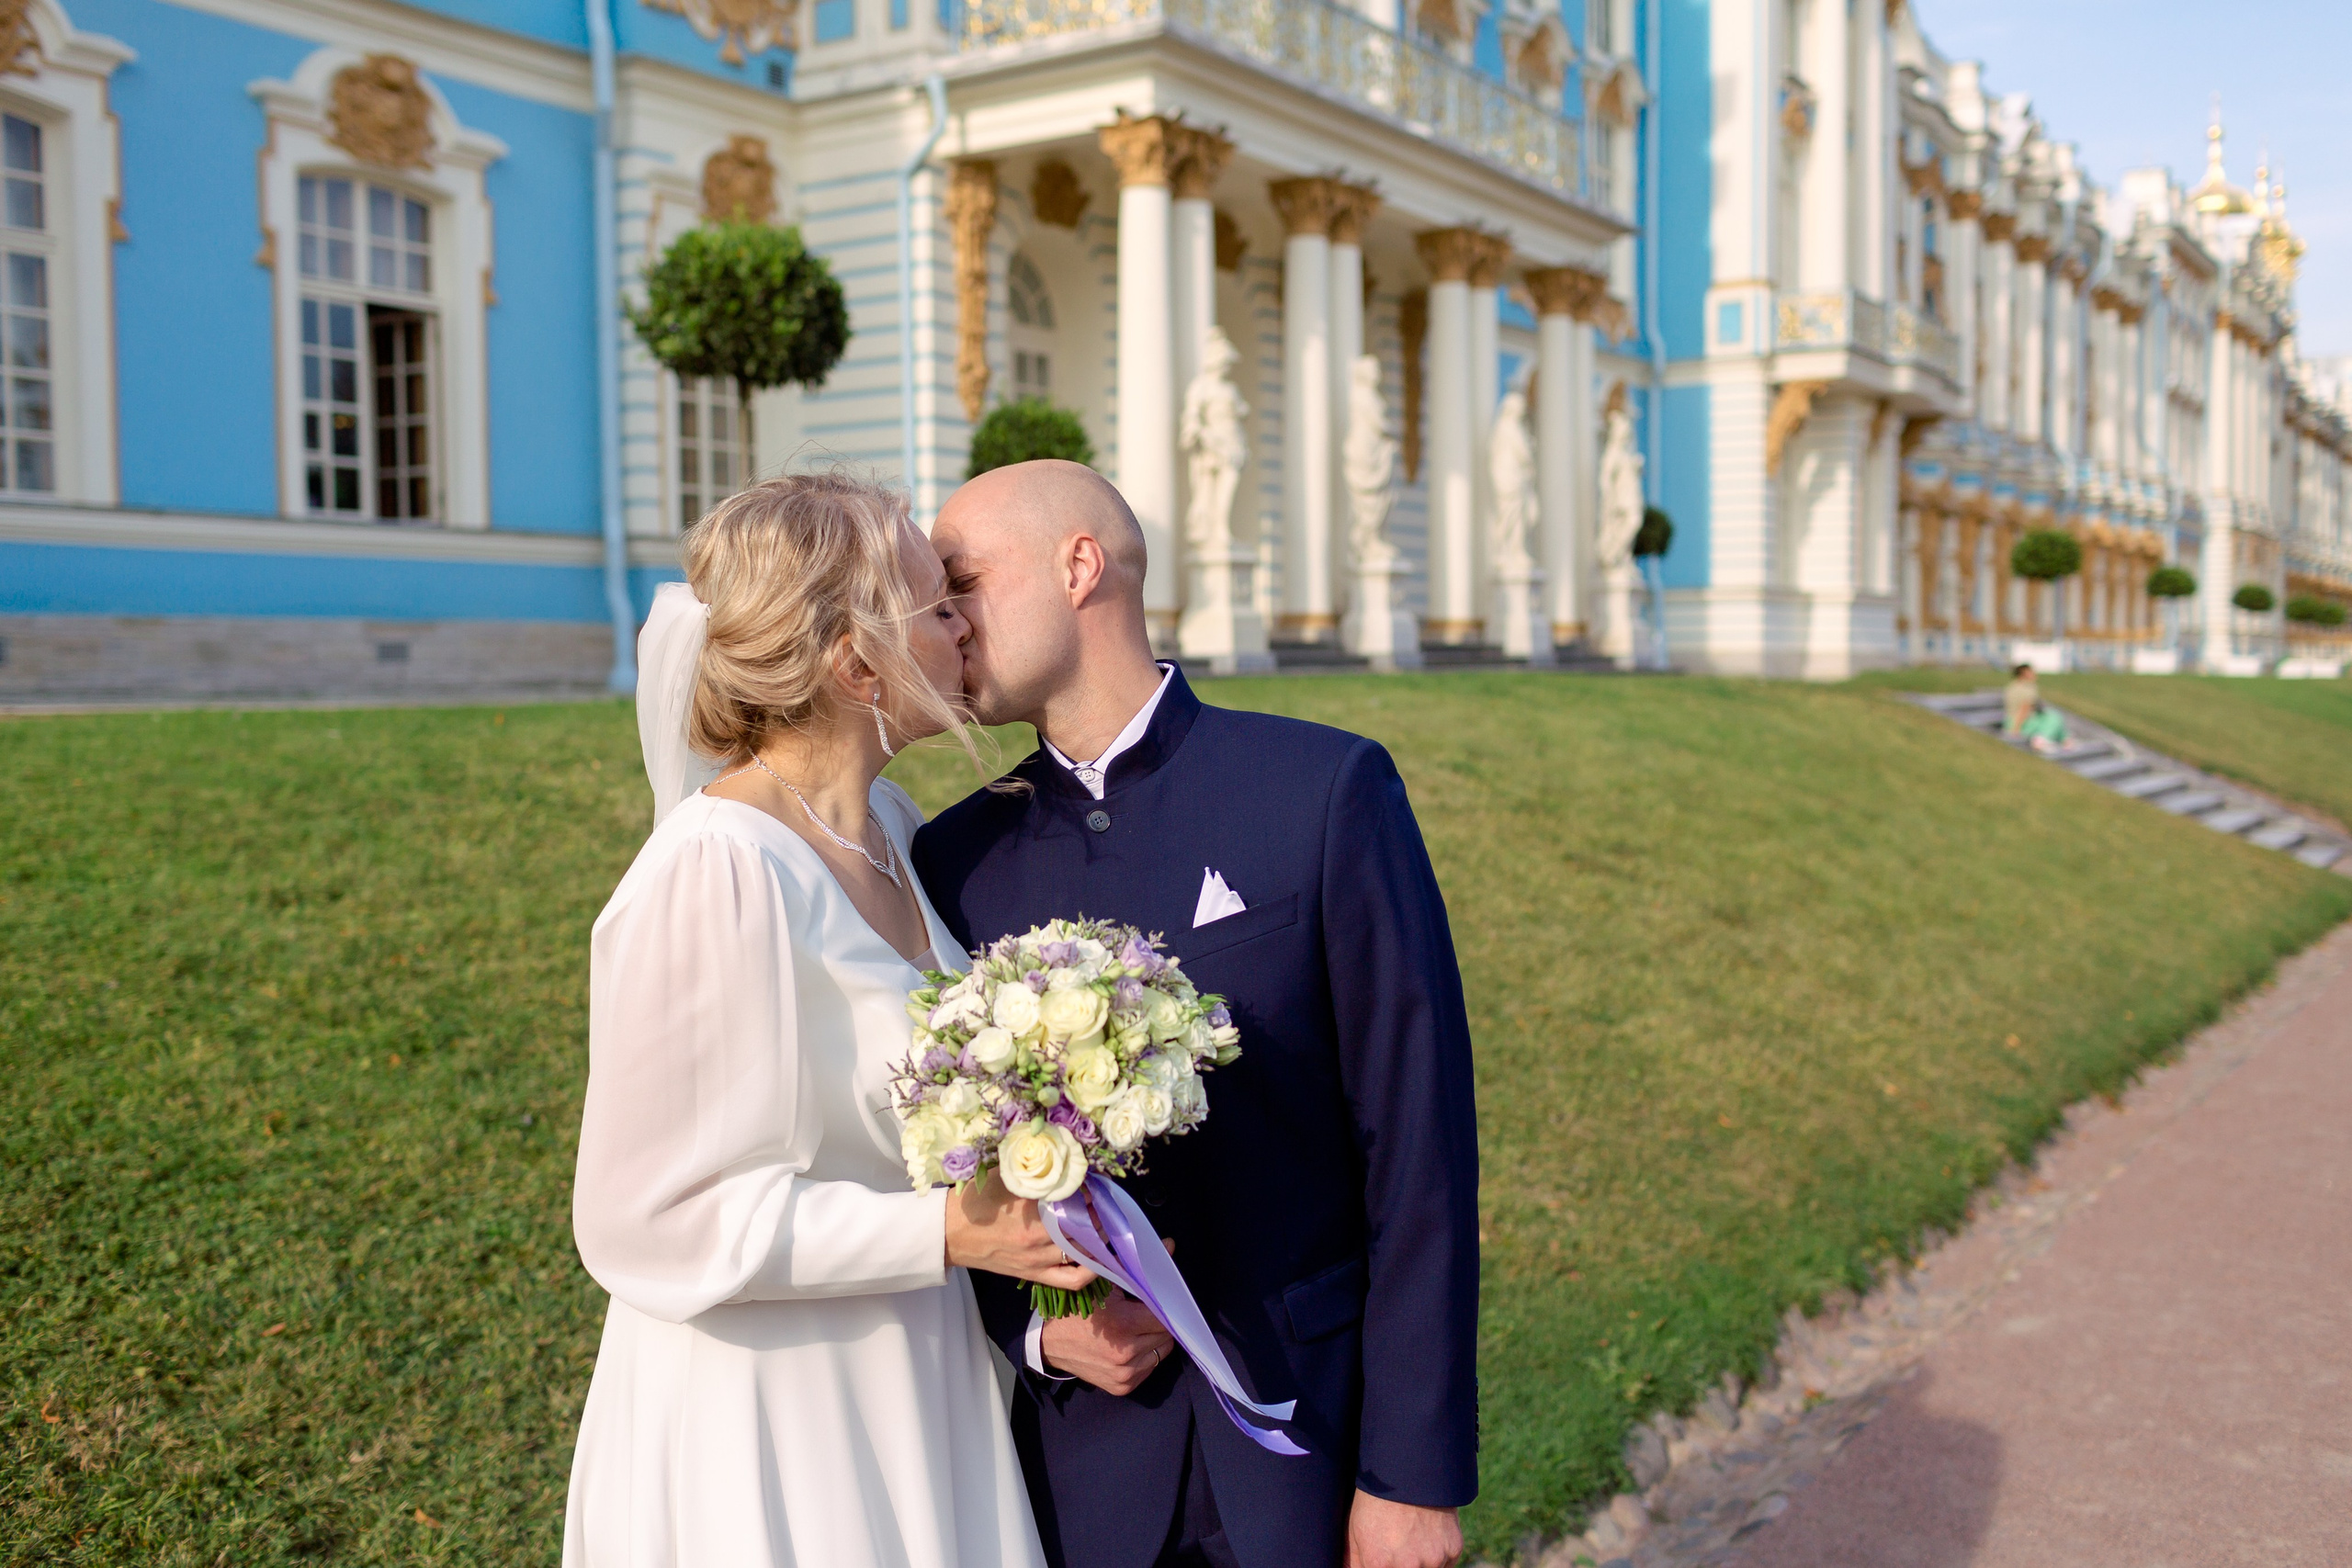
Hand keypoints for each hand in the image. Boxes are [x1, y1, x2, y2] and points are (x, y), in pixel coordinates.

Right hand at [943, 1170, 1096, 1290]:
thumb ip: (1034, 1171)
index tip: (1093, 1181)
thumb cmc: (976, 1200)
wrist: (950, 1233)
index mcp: (1031, 1208)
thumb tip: (1062, 1160)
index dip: (1090, 1188)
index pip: (1076, 1197)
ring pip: (1084, 1249)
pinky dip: (1092, 1270)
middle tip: (1102, 1200)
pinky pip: (1072, 1280)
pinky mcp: (1035, 1275)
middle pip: (1085, 1224)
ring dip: (1098, 1235)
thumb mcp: (1003, 1176)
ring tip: (1102, 1222)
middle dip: (1098, 1211)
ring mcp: (1038, 1259)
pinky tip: (1100, 1257)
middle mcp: (1039, 1236)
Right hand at [1038, 1290, 1174, 1395]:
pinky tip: (1128, 1348)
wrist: (1051, 1343)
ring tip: (1134, 1332)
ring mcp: (1124, 1374)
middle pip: (1166, 1335)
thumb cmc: (1078, 1312)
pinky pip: (1149, 1368)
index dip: (1164, 1307)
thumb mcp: (1104, 1289)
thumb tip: (1167, 1259)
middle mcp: (1126, 1353)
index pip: (1166, 1316)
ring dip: (1153, 1341)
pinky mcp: (1122, 1387)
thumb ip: (1136, 1279)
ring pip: (1162, 1352)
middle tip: (1142, 1316)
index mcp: (1124, 1324)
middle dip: (1158, 1323)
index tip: (1159, 1302)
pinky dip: (1145, 1357)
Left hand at [1345, 1492, 1460, 1567]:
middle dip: (1401, 1565)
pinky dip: (1438, 1554)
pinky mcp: (1453, 1550)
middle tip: (1398, 1548)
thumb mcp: (1355, 1532)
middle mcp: (1409, 1567)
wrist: (1408, 1470)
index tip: (1384, 1559)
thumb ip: (1354, 1563)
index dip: (1381, 1565)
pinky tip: (1427, 1533)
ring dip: (1421, 1563)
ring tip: (1411, 1540)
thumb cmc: (1376, 1500)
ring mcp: (1434, 1559)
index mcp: (1380, 1565)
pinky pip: (1445, 1563)